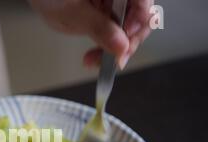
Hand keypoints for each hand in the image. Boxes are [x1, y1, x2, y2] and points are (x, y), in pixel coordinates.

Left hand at [29, 0, 153, 68]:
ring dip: (116, 49)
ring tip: (95, 61)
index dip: (140, 23)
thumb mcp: (73, 13)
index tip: (125, 44)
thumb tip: (121, 46)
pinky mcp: (109, 13)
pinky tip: (94, 57)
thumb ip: (99, 28)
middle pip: (141, 16)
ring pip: (130, 28)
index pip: (143, 2)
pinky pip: (117, 32)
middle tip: (114, 60)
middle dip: (127, 42)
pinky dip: (107, 47)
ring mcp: (115, 2)